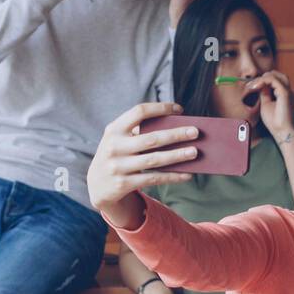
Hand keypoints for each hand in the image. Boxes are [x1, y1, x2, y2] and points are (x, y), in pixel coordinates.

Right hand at [88, 102, 198, 228]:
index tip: (180, 109)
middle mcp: (114, 146)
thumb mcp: (119, 140)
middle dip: (176, 134)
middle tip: (196, 132)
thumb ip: (139, 132)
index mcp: (114, 129)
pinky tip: (187, 174)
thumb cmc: (117, 155)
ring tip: (194, 152)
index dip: (160, 108)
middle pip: (151, 138)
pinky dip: (172, 176)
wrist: (97, 185)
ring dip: (177, 156)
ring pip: (154, 160)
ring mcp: (118, 166)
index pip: (139, 112)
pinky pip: (154, 178)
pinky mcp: (124, 184)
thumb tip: (177, 128)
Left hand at [247, 71, 293, 142]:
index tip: (251, 86)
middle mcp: (289, 91)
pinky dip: (263, 81)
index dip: (263, 80)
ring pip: (276, 75)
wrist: (281, 131)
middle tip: (251, 85)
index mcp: (285, 94)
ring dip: (262, 78)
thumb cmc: (274, 121)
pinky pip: (273, 80)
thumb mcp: (266, 104)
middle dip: (263, 77)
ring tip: (253, 85)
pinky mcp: (285, 93)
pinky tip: (256, 87)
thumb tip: (260, 85)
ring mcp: (288, 91)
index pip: (275, 80)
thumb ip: (264, 93)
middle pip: (277, 74)